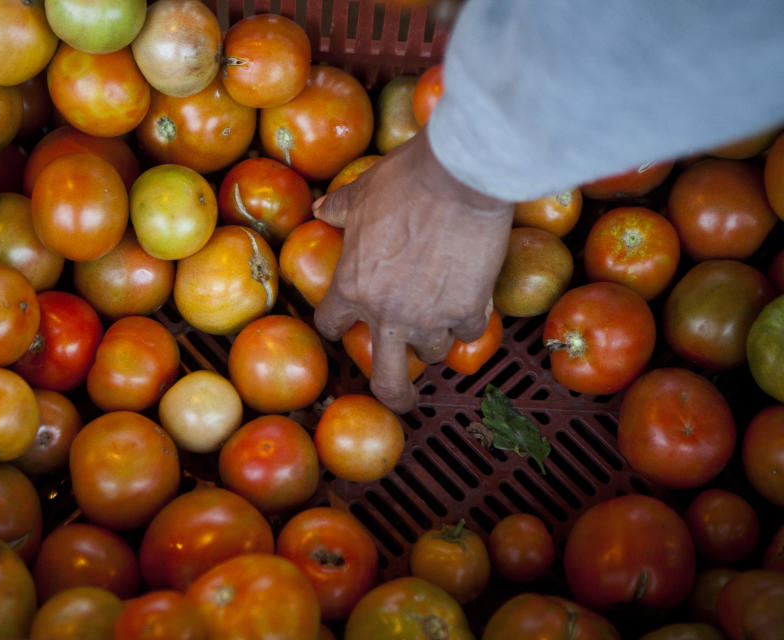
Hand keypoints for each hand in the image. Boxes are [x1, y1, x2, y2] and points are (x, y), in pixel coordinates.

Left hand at [313, 128, 513, 412]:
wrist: (457, 177)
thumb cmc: (403, 181)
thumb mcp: (361, 192)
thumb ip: (340, 209)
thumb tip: (321, 209)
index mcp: (351, 287)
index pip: (331, 325)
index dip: (337, 325)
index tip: (346, 326)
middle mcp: (386, 313)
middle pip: (386, 379)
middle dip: (393, 395)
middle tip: (400, 399)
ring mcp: (428, 317)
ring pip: (432, 352)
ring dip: (436, 338)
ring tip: (442, 319)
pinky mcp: (468, 309)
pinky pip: (470, 331)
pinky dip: (471, 319)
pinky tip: (473, 299)